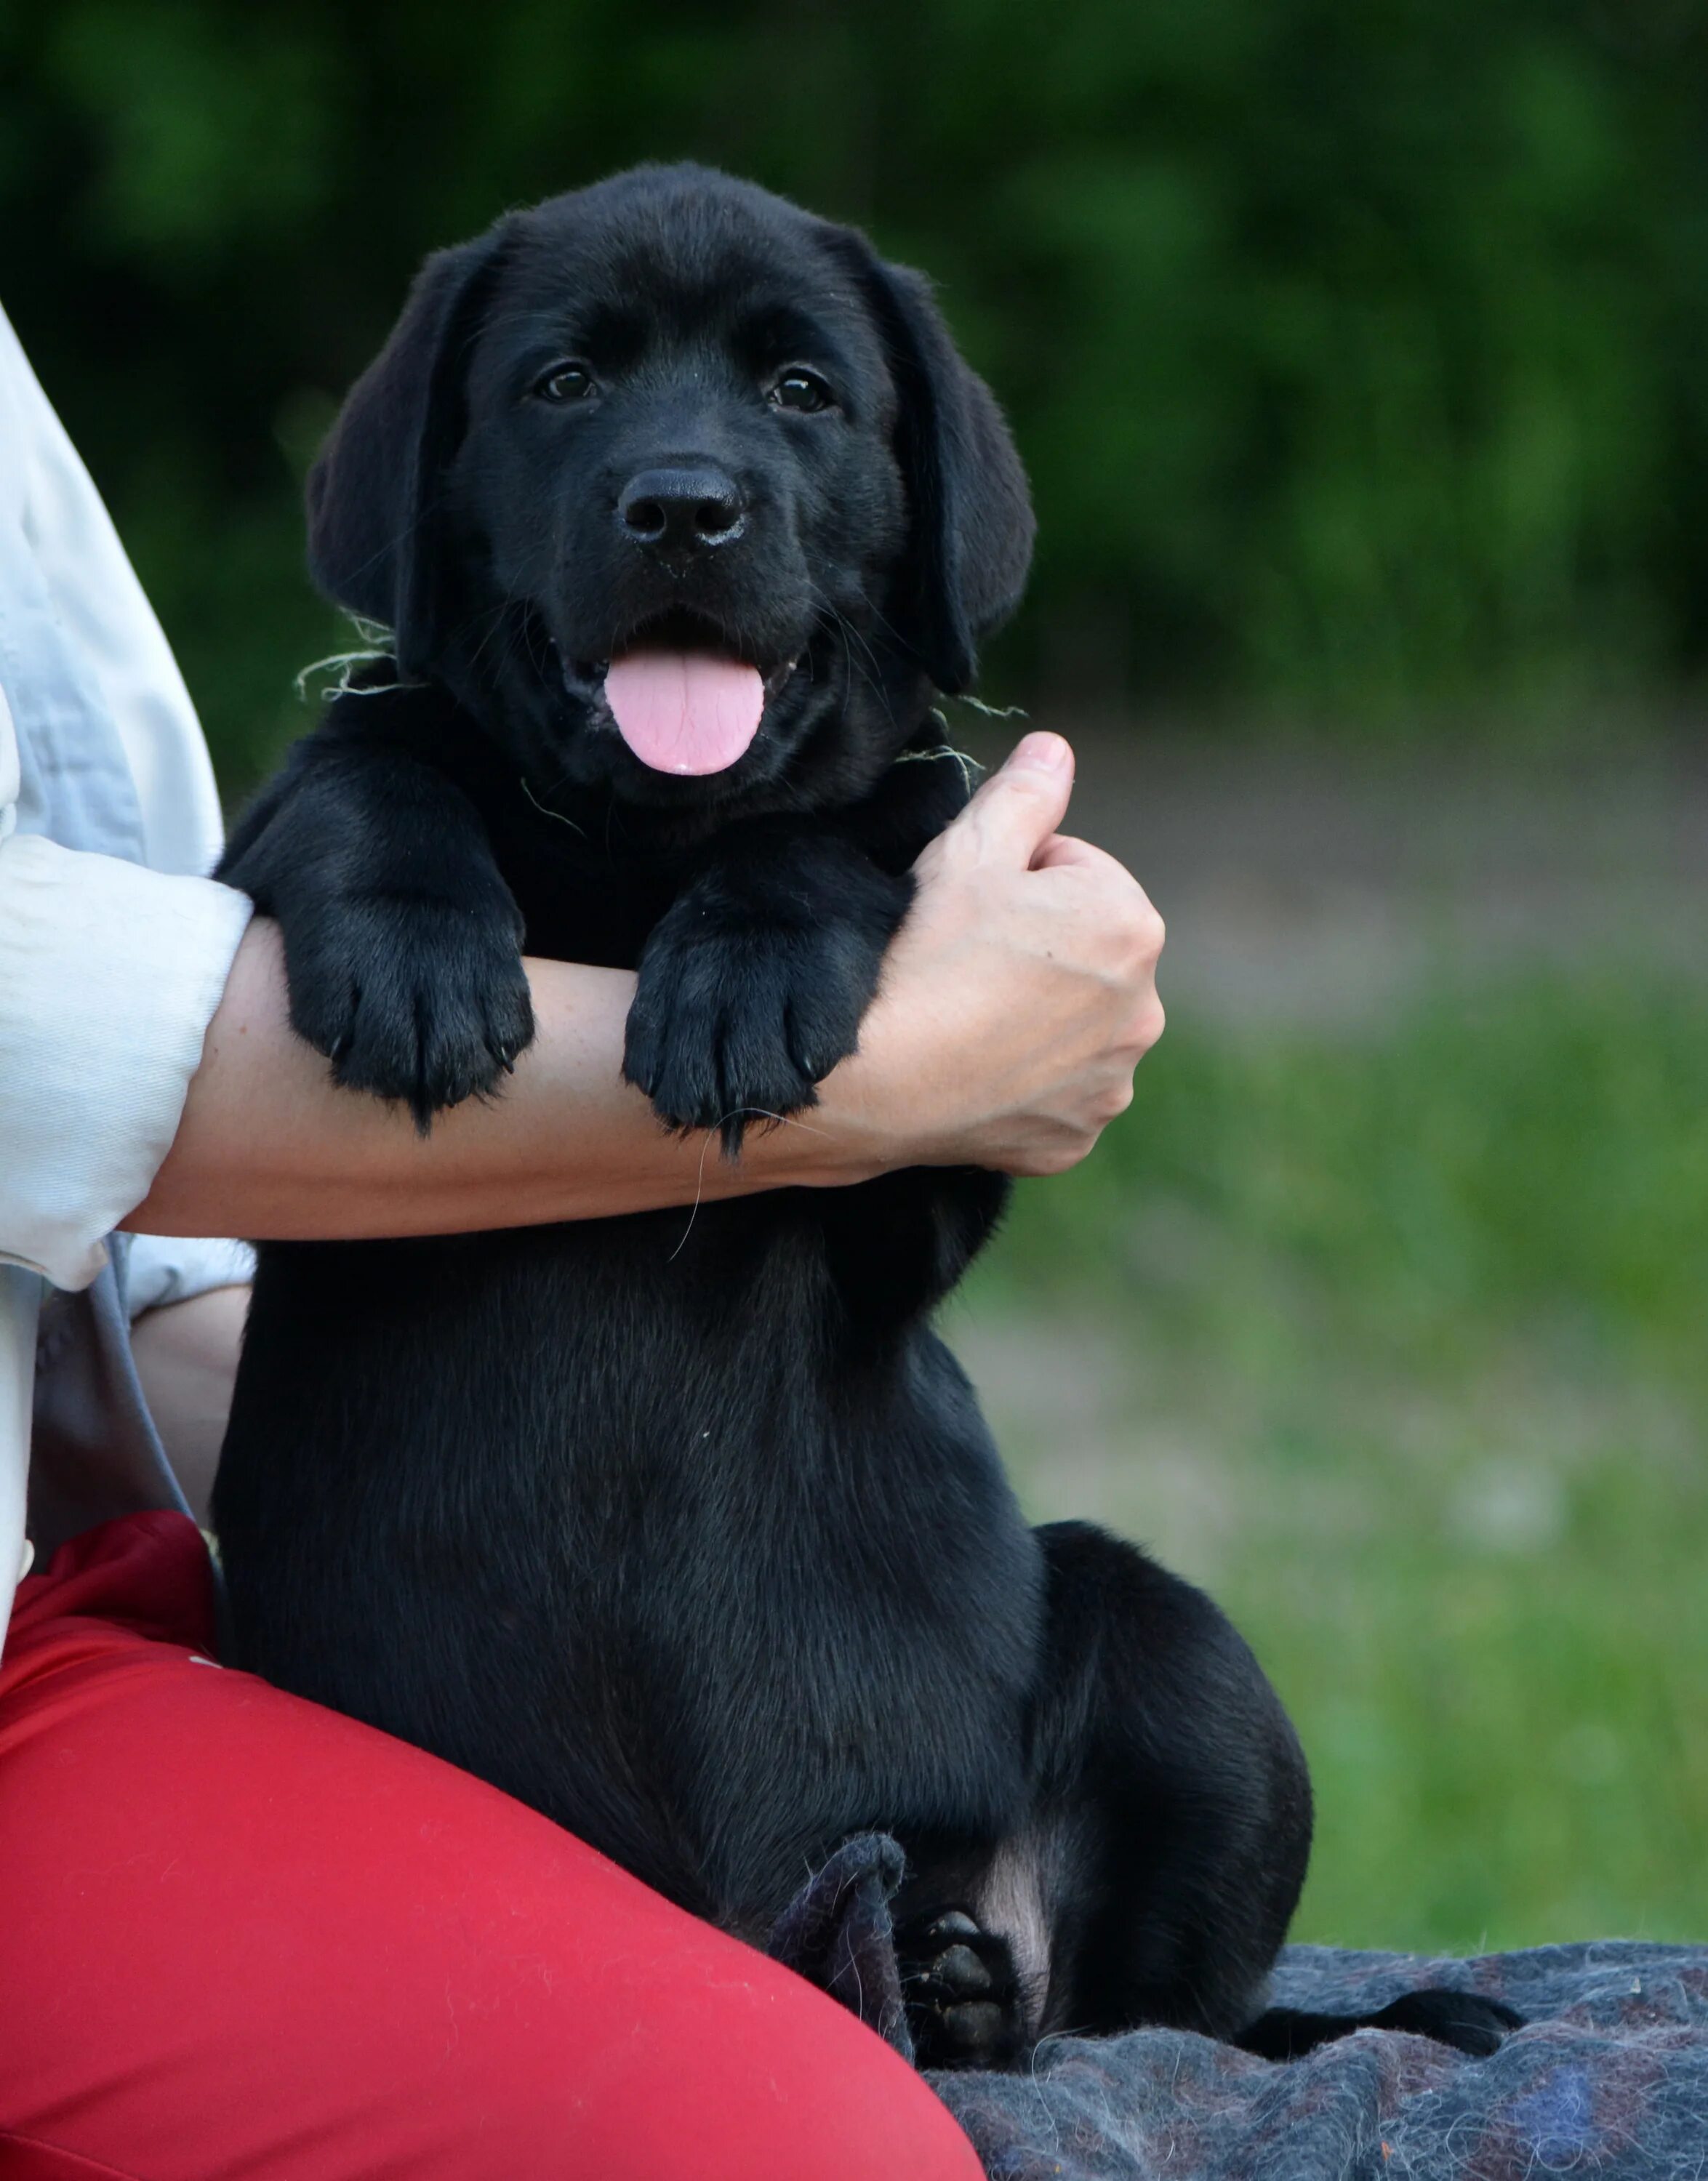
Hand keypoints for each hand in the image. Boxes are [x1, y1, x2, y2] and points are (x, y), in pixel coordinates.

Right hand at [818, 733, 1164, 1176]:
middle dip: (1038, 950)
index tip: (970, 910)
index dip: (1015, 881)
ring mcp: (1111, 1083)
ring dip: (1036, 1016)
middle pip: (1083, 953)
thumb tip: (1056, 749)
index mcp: (1131, 925)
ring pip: (1073, 1026)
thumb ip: (1024, 792)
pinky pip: (1055, 1095)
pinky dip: (1023, 1083)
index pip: (1075, 874)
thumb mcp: (968, 849)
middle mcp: (1142, 1010)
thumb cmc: (921, 954)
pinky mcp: (1075, 1137)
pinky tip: (973, 1069)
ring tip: (965, 1017)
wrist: (868, 1078)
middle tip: (963, 963)